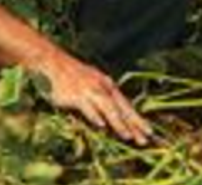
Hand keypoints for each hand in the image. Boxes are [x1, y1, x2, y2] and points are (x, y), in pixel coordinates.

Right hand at [36, 52, 152, 144]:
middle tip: (145, 139)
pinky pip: (88, 108)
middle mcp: (103, 87)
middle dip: (134, 125)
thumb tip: (107, 121)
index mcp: (108, 86)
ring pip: (109, 109)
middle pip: (122, 108)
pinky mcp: (77, 95)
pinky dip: (95, 116)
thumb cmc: (71, 76)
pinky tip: (101, 126)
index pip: (127, 106)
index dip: (138, 119)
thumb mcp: (91, 85)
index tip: (149, 132)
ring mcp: (90, 91)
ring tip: (128, 136)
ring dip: (119, 123)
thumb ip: (100, 102)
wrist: (53, 63)